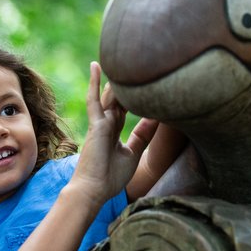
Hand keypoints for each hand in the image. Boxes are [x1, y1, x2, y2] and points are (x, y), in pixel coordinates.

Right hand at [71, 62, 157, 206]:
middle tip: (136, 64)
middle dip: (124, 84)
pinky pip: (94, 100)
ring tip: (124, 59)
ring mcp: (99, 122)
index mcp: (113, 131)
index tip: (145, 85)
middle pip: (117, 98)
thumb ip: (142, 136)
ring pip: (109, 96)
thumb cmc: (111, 177)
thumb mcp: (133, 154)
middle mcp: (106, 124)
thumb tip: (157, 120)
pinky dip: (94, 83)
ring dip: (116, 80)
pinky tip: (95, 66)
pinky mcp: (95, 124)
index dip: (133, 97)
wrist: (94, 191)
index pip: (124, 109)